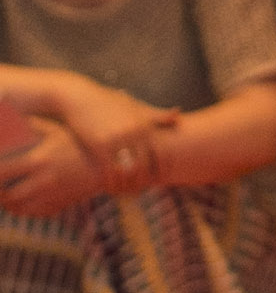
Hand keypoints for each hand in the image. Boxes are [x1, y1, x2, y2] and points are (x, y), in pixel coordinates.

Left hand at [0, 122, 105, 219]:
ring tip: (7, 193)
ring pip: (17, 207)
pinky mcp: (57, 206)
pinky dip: (23, 209)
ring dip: (8, 203)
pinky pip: (31, 213)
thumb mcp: (57, 132)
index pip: (2, 172)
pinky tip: (23, 200)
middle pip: (6, 195)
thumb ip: (32, 128)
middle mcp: (42, 181)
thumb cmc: (80, 143)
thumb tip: (9, 118)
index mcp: (38, 160)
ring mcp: (50, 196)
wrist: (110, 161)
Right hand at [53, 84, 176, 190]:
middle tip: (139, 192)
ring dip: (127, 186)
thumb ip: (156, 115)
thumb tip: (178, 114)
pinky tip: (109, 188)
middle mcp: (135, 132)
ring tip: (125, 193)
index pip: (160, 154)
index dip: (160, 170)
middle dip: (143, 182)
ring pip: (128, 172)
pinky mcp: (99, 146)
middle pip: (146, 166)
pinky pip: (110, 171)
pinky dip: (112, 183)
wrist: (80, 98)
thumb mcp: (135, 106)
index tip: (156, 180)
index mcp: (145, 125)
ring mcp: (118, 139)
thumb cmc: (109, 102)